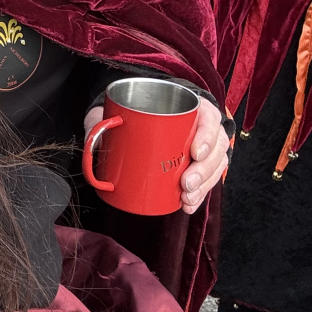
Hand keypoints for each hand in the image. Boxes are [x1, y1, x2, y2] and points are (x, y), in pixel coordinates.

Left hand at [82, 97, 229, 215]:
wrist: (132, 116)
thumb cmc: (129, 111)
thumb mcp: (116, 112)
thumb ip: (104, 122)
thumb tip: (94, 140)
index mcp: (190, 106)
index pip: (209, 117)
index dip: (207, 135)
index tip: (194, 152)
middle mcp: (201, 125)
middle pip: (216, 147)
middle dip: (204, 170)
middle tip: (185, 184)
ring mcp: (202, 145)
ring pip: (215, 165)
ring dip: (204, 185)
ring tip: (186, 198)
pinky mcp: (196, 164)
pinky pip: (207, 179)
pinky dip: (199, 194)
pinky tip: (188, 205)